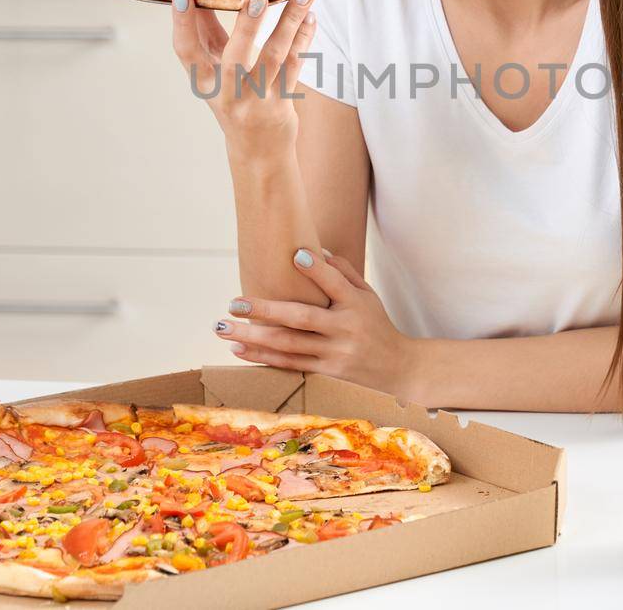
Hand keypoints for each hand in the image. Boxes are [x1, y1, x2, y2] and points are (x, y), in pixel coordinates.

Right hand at [169, 0, 316, 152]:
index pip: (187, 52)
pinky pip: (295, 65)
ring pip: (275, 56)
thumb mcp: (214, 74)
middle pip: (235, 58)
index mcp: (205, 83)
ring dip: (289, 21)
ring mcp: (257, 101)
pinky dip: (303, 36)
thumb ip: (207, 36)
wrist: (257, 151)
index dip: (182, 24)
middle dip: (246, 26)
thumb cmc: (233, 103)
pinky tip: (310, 14)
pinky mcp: (282, 103)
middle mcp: (229, 94)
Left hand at [213, 249, 422, 399]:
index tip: (295, 254)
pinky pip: (290, 364)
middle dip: (264, 309)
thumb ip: (343, 273)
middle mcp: (345, 329)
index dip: (317, 269)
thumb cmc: (377, 324)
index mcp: (357, 304)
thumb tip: (315, 249)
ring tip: (224, 328)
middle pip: (300, 318)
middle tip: (232, 303)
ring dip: (252, 336)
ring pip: (288, 344)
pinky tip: (239, 348)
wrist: (398, 369)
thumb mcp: (368, 295)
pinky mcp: (326, 372)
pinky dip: (262, 357)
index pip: (336, 283)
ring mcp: (335, 353)